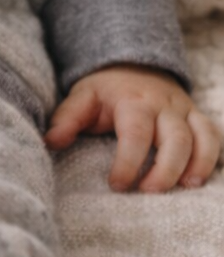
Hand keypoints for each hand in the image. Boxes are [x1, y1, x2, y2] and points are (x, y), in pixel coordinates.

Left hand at [44, 63, 221, 193]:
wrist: (131, 63)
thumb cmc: (105, 90)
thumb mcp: (82, 97)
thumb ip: (66, 119)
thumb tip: (49, 142)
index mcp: (132, 101)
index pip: (135, 133)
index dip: (128, 162)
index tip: (117, 185)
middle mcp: (162, 105)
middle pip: (175, 138)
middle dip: (165, 169)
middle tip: (148, 192)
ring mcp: (183, 110)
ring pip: (200, 137)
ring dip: (195, 165)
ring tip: (184, 188)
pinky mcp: (196, 116)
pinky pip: (213, 135)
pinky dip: (211, 156)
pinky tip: (198, 179)